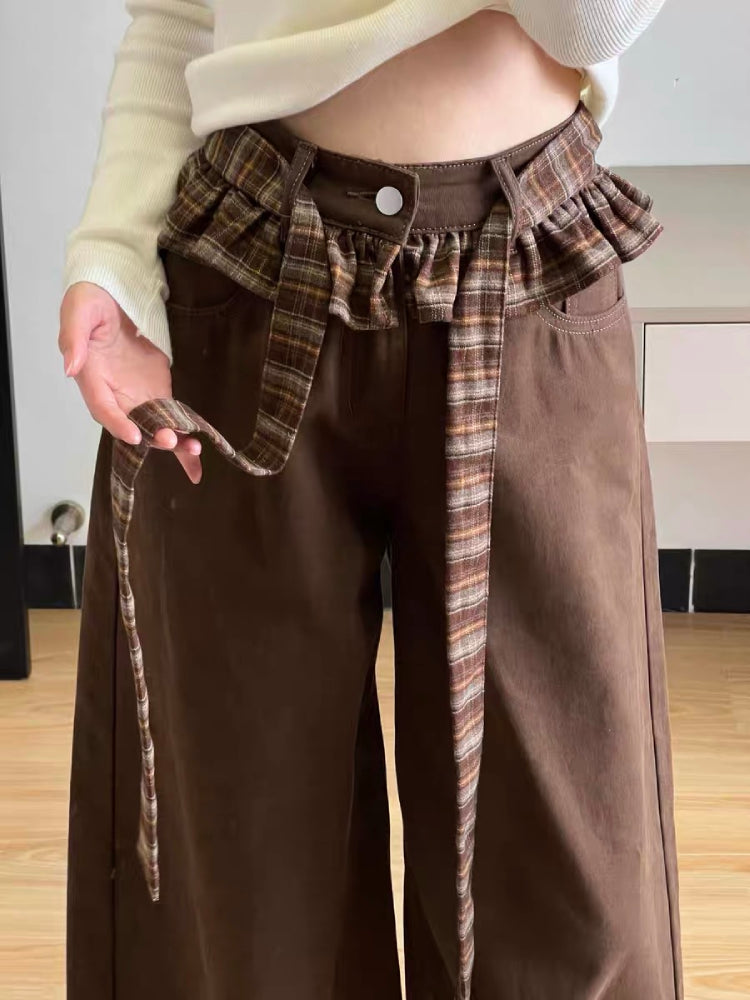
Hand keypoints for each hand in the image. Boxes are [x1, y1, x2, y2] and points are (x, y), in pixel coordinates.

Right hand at [58, 281, 201, 482]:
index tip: (134, 435)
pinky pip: (168, 414)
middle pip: (130, 423)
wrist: (113, 290)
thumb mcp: (79, 311)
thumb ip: (73, 339)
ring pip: (152, 424)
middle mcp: (113, 391)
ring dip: (171, 440)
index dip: (117, 423)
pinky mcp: (155, 387)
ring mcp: (135, 392)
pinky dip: (182, 430)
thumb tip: (71, 368)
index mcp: (92, 377)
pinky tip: (195, 446)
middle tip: (170, 441)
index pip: (103, 407)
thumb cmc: (91, 300)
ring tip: (192, 451)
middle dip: (150, 437)